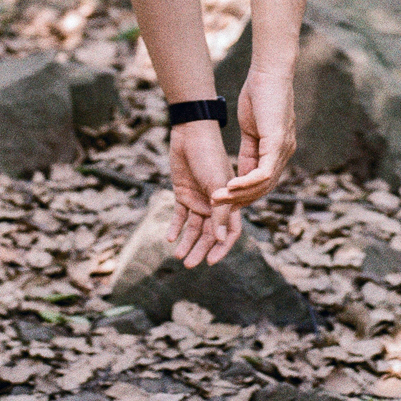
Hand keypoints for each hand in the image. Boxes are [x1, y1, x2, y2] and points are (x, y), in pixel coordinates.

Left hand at [168, 121, 242, 266]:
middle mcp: (215, 204)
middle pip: (210, 234)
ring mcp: (199, 199)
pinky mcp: (183, 194)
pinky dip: (175, 227)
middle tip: (189, 265)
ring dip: (186, 242)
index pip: (230, 231)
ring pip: (194, 228)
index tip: (211, 262)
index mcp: (229, 202)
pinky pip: (180, 216)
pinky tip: (170, 238)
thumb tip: (221, 240)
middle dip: (200, 249)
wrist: (190, 135)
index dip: (223, 248)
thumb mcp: (216, 185)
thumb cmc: (209, 156)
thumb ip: (219, 212)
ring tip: (177, 256)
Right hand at [218, 66, 294, 207]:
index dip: (243, 194)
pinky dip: (246, 182)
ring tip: (218, 198)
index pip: (262, 181)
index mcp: (277, 150)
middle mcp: (284, 153)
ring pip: (263, 184)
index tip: (224, 200)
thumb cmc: (260, 94)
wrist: (270, 71)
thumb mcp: (251, 128)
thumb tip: (242, 172)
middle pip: (263, 188)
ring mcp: (283, 149)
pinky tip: (230, 186)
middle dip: (239, 200)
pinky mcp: (278, 143)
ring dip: (239, 194)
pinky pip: (263, 172)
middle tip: (218, 206)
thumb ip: (249, 150)